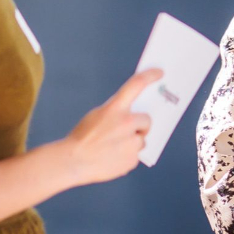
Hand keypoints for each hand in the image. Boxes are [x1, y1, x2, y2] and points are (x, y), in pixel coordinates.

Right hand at [57, 69, 161, 187]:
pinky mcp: (132, 159)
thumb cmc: (83, 137)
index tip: (159, 72)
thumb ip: (115, 111)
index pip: (137, 84)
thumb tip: (133, 112)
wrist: (74, 161)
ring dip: (132, 142)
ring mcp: (131, 142)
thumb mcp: (97, 115)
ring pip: (141, 139)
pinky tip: (112, 157)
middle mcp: (127, 123)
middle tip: (128, 130)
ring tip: (113, 147)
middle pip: (146, 119)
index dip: (150, 76)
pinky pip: (135, 155)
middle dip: (140, 124)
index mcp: (115, 108)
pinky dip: (127, 156)